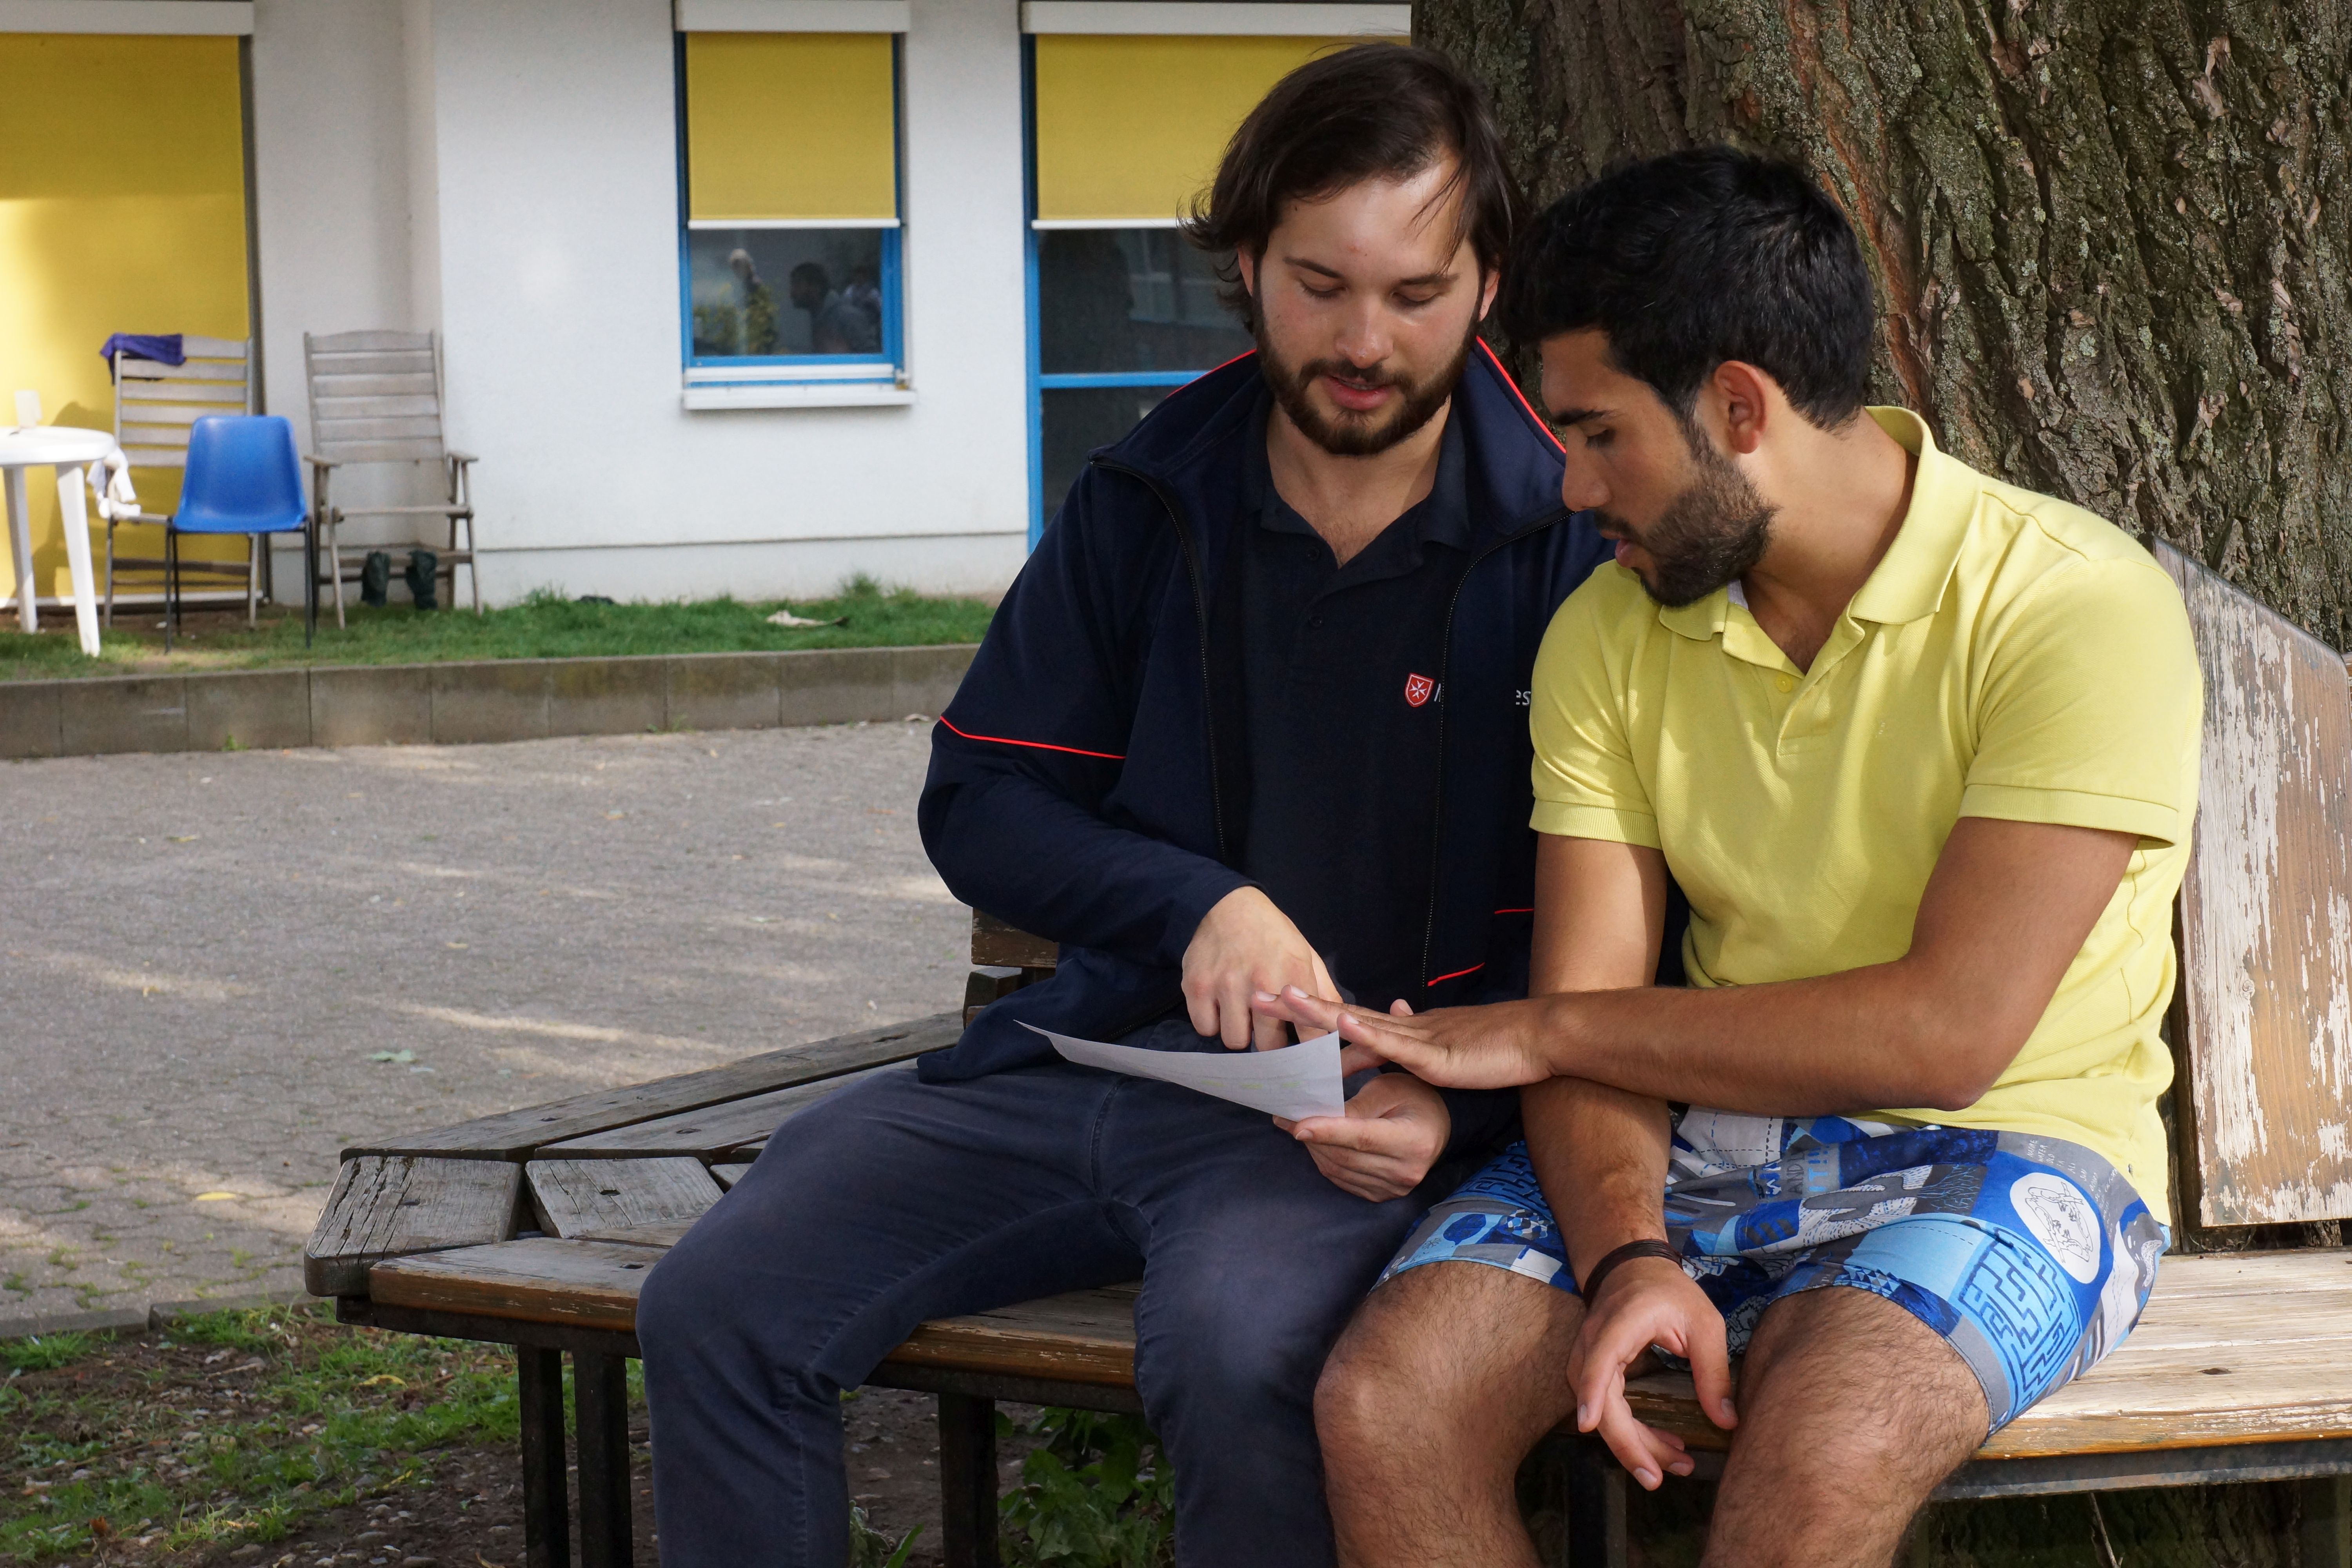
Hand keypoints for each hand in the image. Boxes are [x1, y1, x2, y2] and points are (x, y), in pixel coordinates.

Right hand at [1183, 888, 1337, 1050]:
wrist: (1227, 903)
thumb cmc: (1272, 933)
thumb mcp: (1305, 954)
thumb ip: (1323, 990)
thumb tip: (1340, 1023)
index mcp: (1294, 974)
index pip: (1308, 1035)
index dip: (1308, 1050)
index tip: (1304, 1054)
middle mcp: (1261, 982)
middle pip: (1268, 1046)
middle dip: (1269, 1041)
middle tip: (1267, 1028)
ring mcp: (1226, 985)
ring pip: (1235, 1041)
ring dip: (1239, 1032)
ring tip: (1241, 1014)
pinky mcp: (1197, 987)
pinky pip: (1206, 1029)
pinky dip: (1212, 1022)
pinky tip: (1219, 1006)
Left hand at [1252, 986, 1556, 1087]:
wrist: (1536, 1037)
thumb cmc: (1494, 1046)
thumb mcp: (1444, 1043)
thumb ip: (1415, 1035)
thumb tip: (1393, 1015)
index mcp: (1404, 1029)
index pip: (1349, 1019)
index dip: (1311, 1010)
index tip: (1275, 1000)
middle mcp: (1404, 1027)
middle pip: (1342, 1013)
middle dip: (1298, 1005)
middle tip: (1257, 991)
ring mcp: (1418, 1038)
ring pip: (1361, 1024)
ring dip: (1321, 1012)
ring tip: (1284, 997)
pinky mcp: (1436, 1056)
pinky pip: (1396, 1045)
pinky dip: (1368, 1035)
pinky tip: (1343, 1026)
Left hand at [1276, 1006, 1451, 1199]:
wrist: (1436, 1128)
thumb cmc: (1413, 1098)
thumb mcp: (1389, 1089)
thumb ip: (1356, 1104)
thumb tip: (1316, 1116)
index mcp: (1414, 1140)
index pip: (1362, 1137)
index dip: (1328, 1131)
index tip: (1297, 1125)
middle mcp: (1406, 1171)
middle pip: (1345, 1156)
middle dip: (1312, 1136)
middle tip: (1286, 1116)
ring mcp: (1393, 1188)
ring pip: (1338, 1169)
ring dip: (1314, 1148)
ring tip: (1299, 1126)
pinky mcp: (1381, 1195)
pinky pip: (1341, 1179)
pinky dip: (1324, 1159)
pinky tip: (1317, 1142)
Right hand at [1569, 1256, 1736, 1489]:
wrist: (1632, 1268)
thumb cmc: (1669, 1291)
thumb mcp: (1704, 1323)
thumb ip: (1713, 1371)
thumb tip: (1726, 1422)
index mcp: (1621, 1323)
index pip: (1599, 1360)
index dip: (1592, 1392)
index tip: (1587, 1424)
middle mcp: (1594, 1342)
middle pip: (1599, 1400)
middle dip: (1626, 1443)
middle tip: (1658, 1478)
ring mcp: (1588, 1357)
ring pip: (1600, 1411)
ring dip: (1632, 1443)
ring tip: (1675, 1463)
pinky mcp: (1593, 1371)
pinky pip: (1605, 1408)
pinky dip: (1630, 1431)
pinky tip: (1661, 1445)